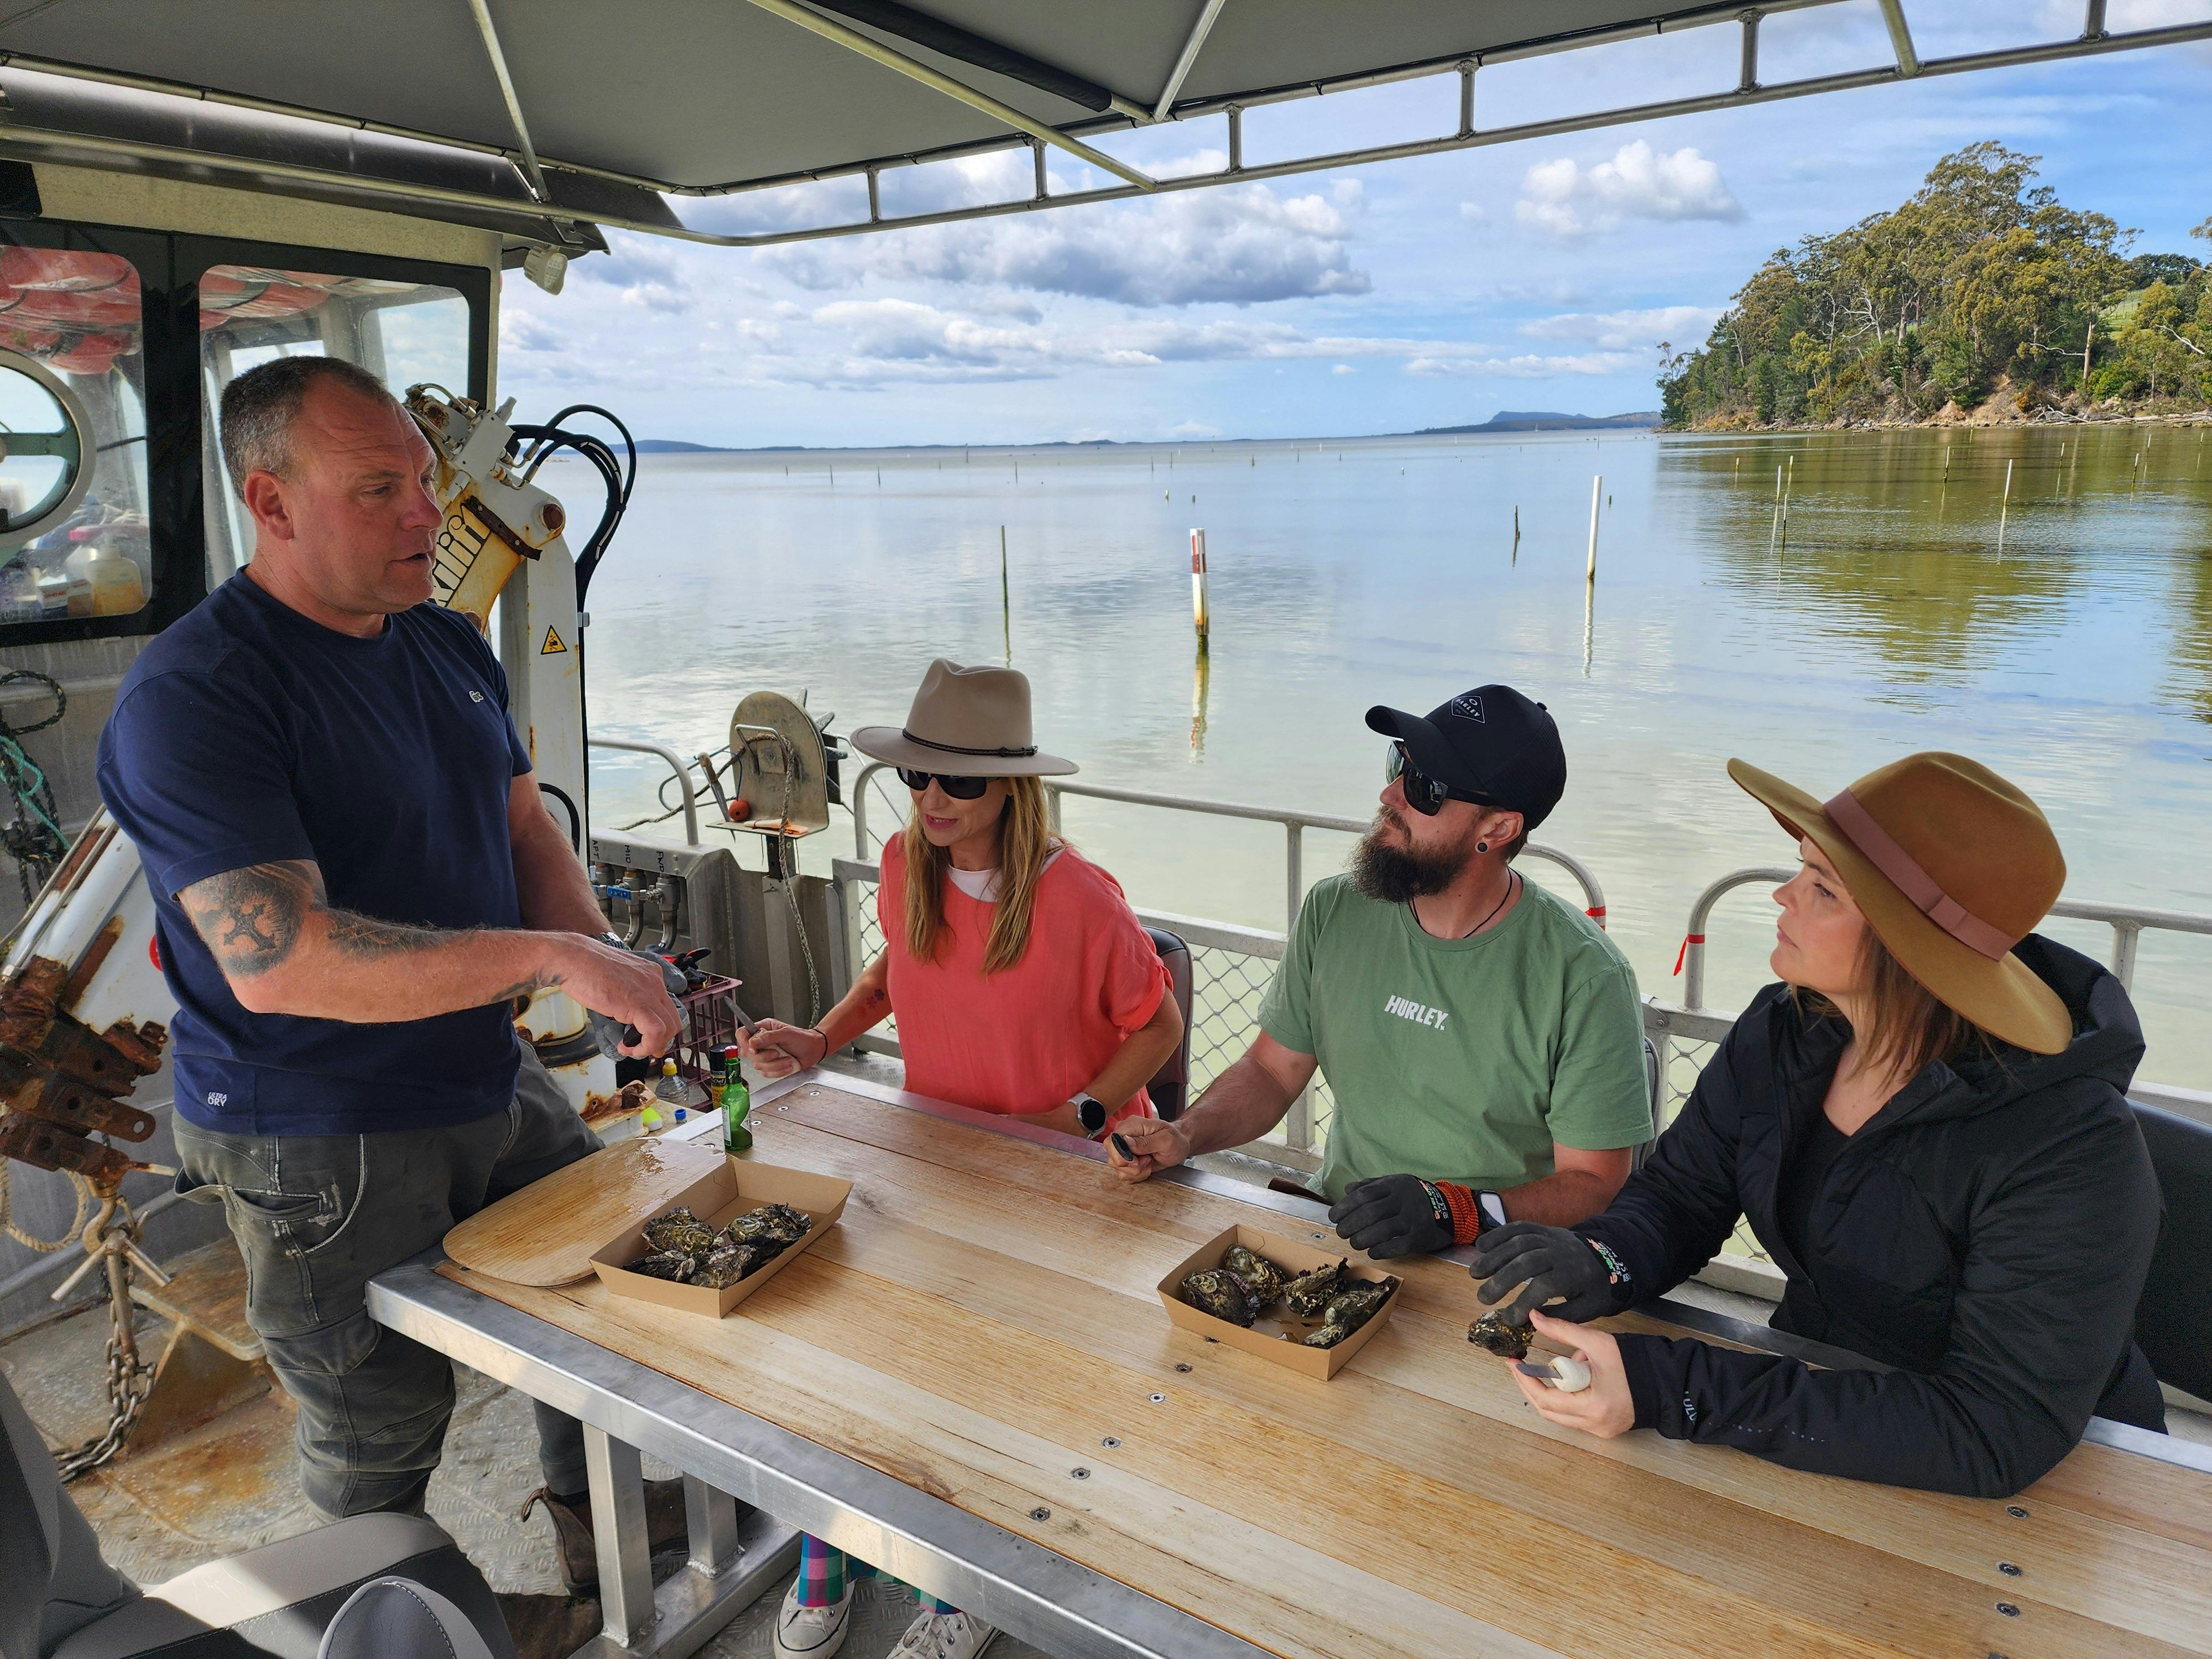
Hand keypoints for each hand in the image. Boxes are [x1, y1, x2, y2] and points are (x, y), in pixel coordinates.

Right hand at [558, 935, 683, 1056]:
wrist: (572, 958)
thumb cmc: (585, 967)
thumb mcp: (615, 981)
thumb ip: (625, 997)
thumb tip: (625, 1016)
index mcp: (650, 974)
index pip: (667, 1007)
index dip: (660, 1028)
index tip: (649, 1039)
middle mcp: (654, 981)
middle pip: (673, 1019)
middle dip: (660, 1040)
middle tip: (644, 1049)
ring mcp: (649, 992)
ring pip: (668, 1028)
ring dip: (651, 1046)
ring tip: (632, 1049)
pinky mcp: (638, 1003)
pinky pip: (655, 1032)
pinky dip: (645, 1046)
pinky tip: (626, 1047)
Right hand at [738, 1020, 827, 1080]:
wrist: (814, 1051)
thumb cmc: (803, 1038)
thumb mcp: (786, 1034)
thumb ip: (768, 1037)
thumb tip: (752, 1042)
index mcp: (763, 1029)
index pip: (742, 1034)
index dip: (744, 1042)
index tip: (754, 1049)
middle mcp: (761, 1042)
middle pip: (747, 1053)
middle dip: (764, 1056)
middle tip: (777, 1052)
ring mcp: (765, 1055)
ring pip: (757, 1065)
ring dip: (775, 1064)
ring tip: (787, 1058)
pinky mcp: (770, 1067)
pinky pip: (767, 1073)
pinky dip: (779, 1071)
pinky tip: (788, 1064)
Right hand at [1105, 1115, 1188, 1182]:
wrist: (1179, 1145)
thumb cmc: (1175, 1139)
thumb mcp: (1166, 1140)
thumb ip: (1146, 1141)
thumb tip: (1127, 1141)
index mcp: (1132, 1125)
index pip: (1112, 1141)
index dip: (1121, 1155)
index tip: (1137, 1161)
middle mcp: (1124, 1136)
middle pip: (1112, 1158)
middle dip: (1131, 1167)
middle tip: (1147, 1160)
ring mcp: (1123, 1149)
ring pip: (1117, 1168)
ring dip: (1136, 1172)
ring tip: (1149, 1161)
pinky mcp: (1126, 1160)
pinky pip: (1124, 1174)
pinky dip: (1136, 1175)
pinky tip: (1146, 1166)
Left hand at [1327, 1174, 1452, 1258]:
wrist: (1449, 1210)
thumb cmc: (1413, 1197)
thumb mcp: (1394, 1184)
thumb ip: (1370, 1186)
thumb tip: (1347, 1190)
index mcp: (1394, 1185)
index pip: (1363, 1194)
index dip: (1345, 1207)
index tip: (1333, 1217)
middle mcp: (1403, 1200)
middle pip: (1370, 1213)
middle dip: (1350, 1225)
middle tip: (1342, 1233)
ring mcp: (1413, 1219)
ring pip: (1381, 1231)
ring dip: (1362, 1239)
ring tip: (1355, 1243)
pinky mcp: (1420, 1237)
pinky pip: (1397, 1246)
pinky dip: (1380, 1250)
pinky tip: (1372, 1252)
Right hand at [1469, 1222, 1620, 1322]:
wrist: (1609, 1258)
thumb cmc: (1595, 1289)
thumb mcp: (1587, 1309)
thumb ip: (1560, 1315)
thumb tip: (1530, 1318)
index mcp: (1573, 1275)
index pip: (1544, 1287)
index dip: (1523, 1302)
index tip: (1509, 1319)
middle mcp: (1560, 1253)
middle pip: (1527, 1262)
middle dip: (1501, 1279)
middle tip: (1483, 1298)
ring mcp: (1550, 1238)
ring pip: (1519, 1242)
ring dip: (1494, 1256)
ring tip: (1475, 1273)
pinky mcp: (1544, 1230)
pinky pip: (1519, 1227)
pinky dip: (1499, 1234)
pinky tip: (1482, 1246)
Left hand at [1506, 1310, 1633, 1437]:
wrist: (1667, 1382)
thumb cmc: (1636, 1363)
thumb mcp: (1597, 1342)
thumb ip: (1562, 1331)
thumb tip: (1534, 1317)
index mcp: (1593, 1407)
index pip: (1546, 1400)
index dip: (1526, 1381)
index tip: (1513, 1363)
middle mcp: (1595, 1425)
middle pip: (1549, 1411)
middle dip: (1532, 1386)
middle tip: (1522, 1367)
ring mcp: (1600, 1431)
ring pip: (1561, 1415)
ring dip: (1551, 1392)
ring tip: (1553, 1368)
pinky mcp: (1605, 1429)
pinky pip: (1575, 1416)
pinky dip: (1567, 1397)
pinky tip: (1573, 1378)